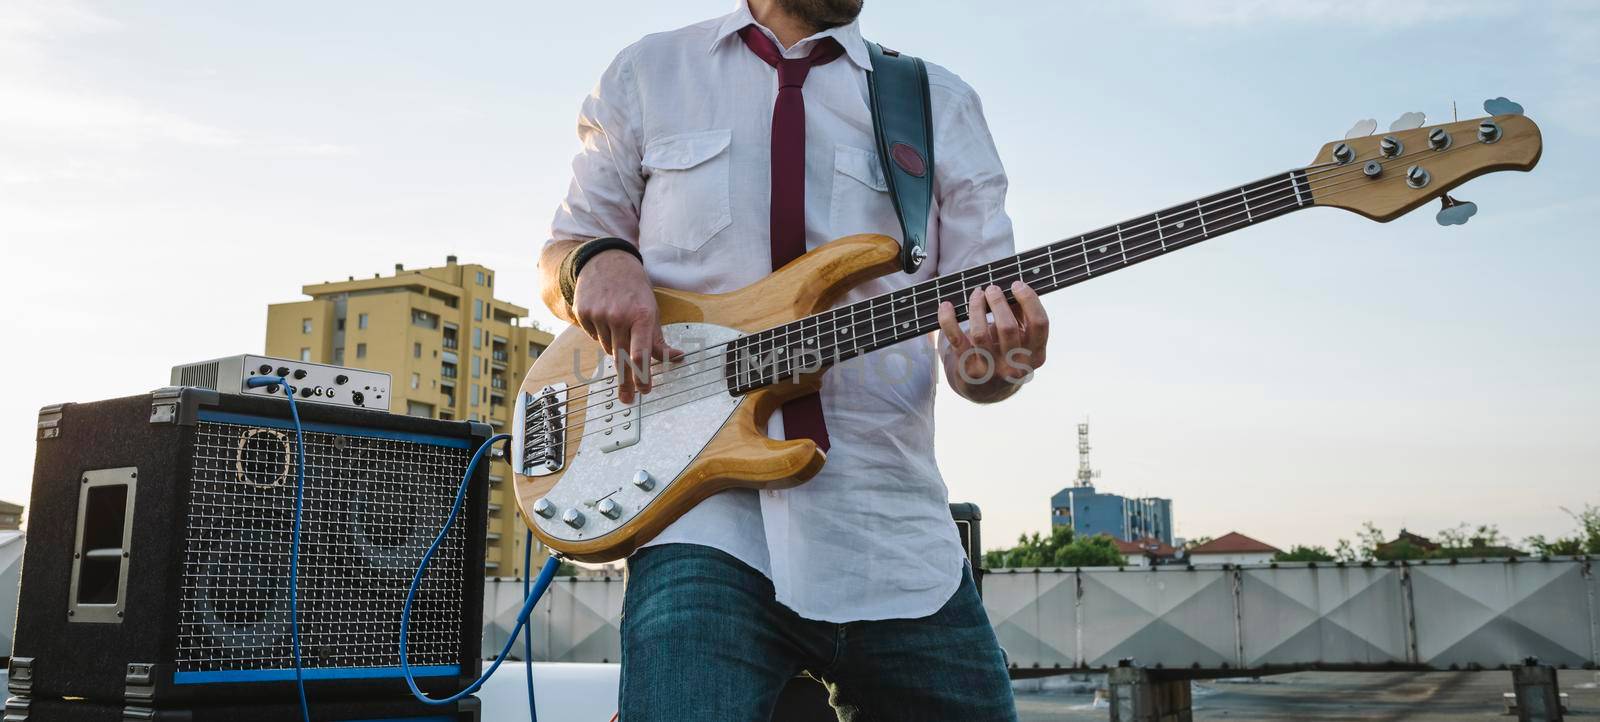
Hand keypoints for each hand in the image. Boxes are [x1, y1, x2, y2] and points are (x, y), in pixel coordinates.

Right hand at [571, 250, 680, 401]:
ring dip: (614, 347)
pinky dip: (600, 334)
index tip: (644, 391)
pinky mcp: (583, 313)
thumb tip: (677, 358)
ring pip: (607, 347)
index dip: (642, 375)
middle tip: (627, 399)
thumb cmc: (634, 290)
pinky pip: (593, 337)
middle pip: (622, 358)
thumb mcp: (652, 310)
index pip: (641, 353)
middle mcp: (619, 316)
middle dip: (626, 381)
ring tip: (618, 328)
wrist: (606, 262)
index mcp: (641, 316)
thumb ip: (660, 339)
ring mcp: (599, 315)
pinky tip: (604, 319)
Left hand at [936, 281, 1048, 402]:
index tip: (1016, 284)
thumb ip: (1021, 315)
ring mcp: (992, 369)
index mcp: (1036, 355)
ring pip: (980, 333)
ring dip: (976, 308)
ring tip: (976, 294)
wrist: (987, 390)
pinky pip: (955, 339)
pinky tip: (946, 306)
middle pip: (1007, 327)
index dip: (1029, 299)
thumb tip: (1012, 287)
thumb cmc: (1006, 353)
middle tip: (991, 288)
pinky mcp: (969, 369)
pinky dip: (948, 320)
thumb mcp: (1022, 339)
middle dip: (997, 302)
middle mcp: (1016, 366)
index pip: (1039, 323)